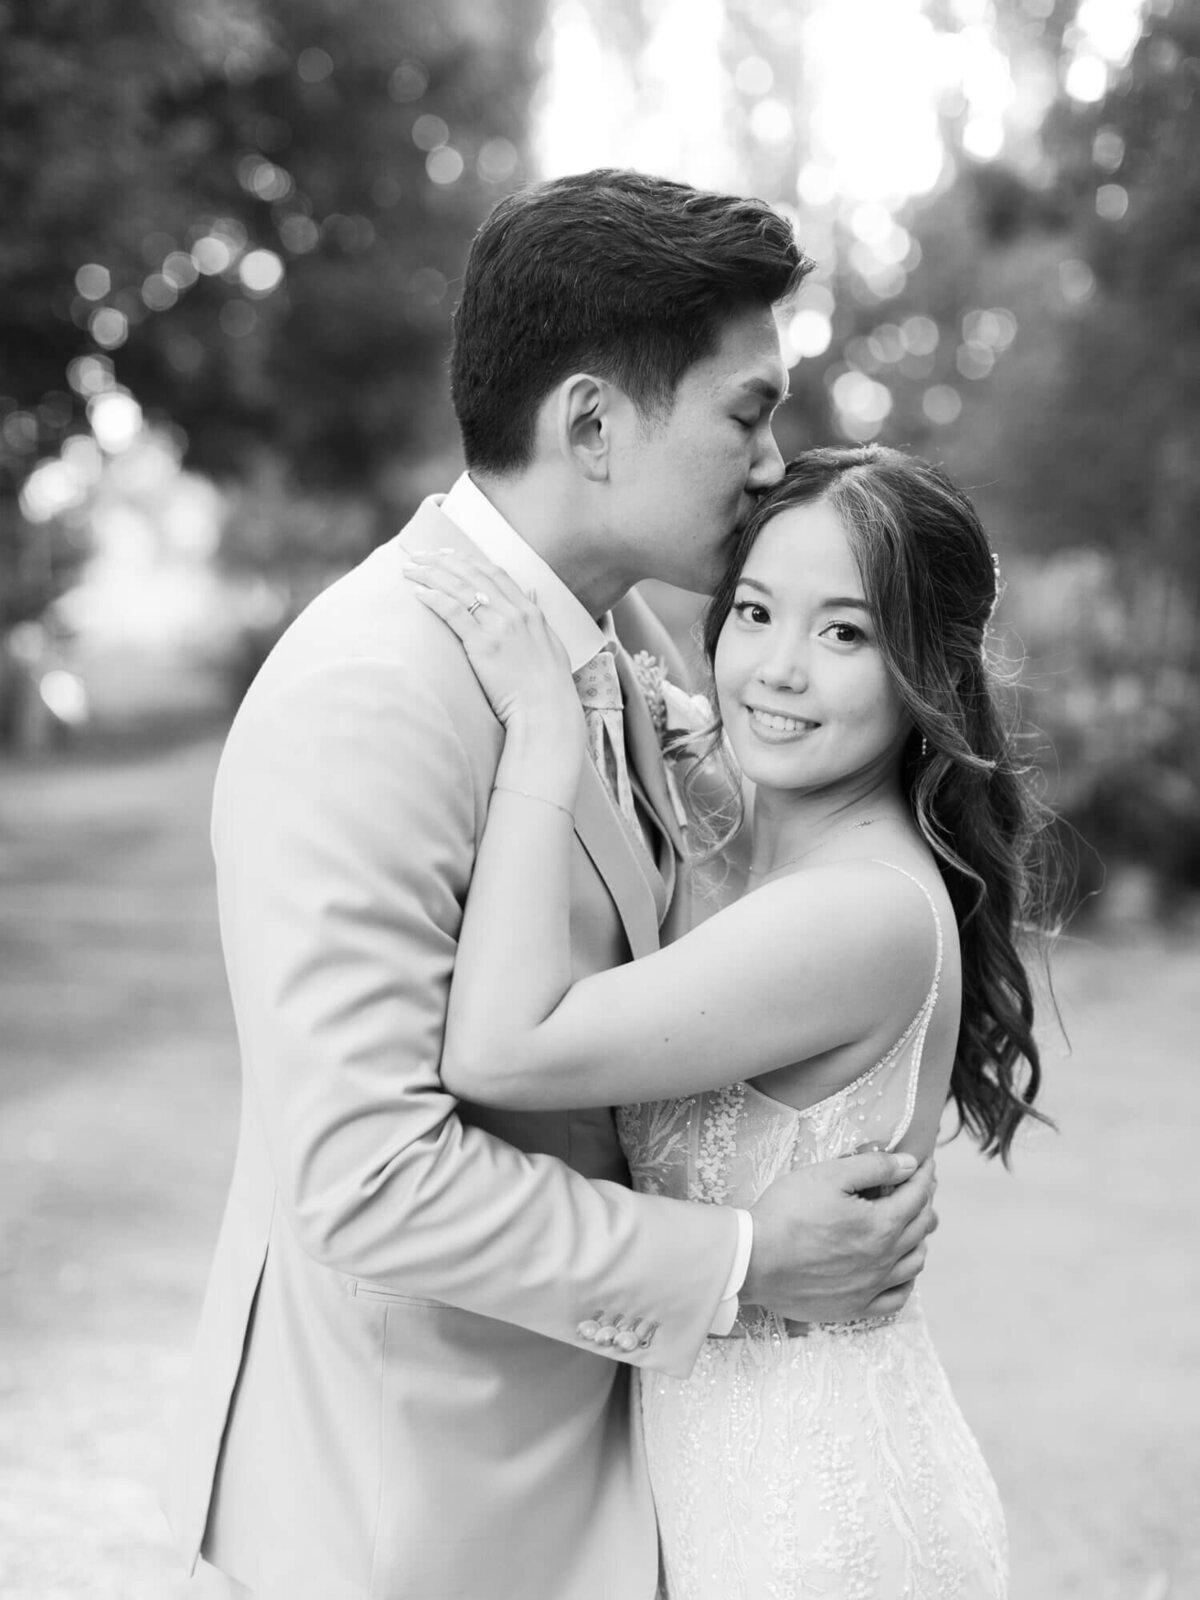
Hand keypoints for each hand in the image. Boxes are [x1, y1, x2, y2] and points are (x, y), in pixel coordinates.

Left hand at [403, 548, 584, 762]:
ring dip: (431, 574)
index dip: (468, 560)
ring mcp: (499, 627)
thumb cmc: (548, 685)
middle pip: (472, 574)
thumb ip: (537, 615)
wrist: (546, 709)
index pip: (495, 573)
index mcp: (529, 611)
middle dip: (443, 560)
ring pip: (459, 588)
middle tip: (419, 554)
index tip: (447, 553)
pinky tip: (418, 593)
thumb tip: (531, 592)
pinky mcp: (483, 645)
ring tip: (409, 569)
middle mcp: (514, 613)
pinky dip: (434, 598)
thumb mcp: (550, 643)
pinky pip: (454, 613)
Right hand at [743, 1153, 935, 1322]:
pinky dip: (906, 1281)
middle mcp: (884, 1259)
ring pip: (915, 1264)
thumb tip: (910, 1165)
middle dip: (924, 1202)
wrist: (753, 1260)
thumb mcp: (828, 1175)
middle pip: (920, 1228)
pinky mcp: (854, 1308)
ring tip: (912, 1226)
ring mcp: (871, 1288)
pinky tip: (900, 1271)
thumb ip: (874, 1167)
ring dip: (920, 1240)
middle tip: (919, 1187)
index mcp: (881, 1225)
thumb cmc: (787, 1212)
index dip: (924, 1176)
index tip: (925, 1164)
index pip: (916, 1196)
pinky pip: (896, 1299)